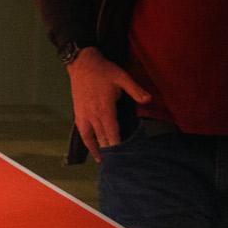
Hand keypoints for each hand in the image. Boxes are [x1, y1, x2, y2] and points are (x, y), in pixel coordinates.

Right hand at [67, 46, 151, 161]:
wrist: (82, 64)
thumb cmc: (104, 71)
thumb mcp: (122, 77)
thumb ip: (135, 90)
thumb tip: (149, 100)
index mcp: (105, 108)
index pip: (112, 131)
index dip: (117, 144)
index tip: (123, 155)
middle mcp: (93, 115)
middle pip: (102, 137)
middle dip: (110, 150)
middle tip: (118, 163)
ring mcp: (84, 115)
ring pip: (91, 137)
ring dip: (98, 149)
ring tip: (104, 161)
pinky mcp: (78, 114)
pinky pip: (82, 132)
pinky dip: (87, 142)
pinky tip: (92, 149)